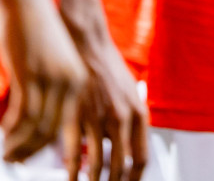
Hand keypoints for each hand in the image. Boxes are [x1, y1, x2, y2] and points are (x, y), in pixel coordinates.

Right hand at [0, 0, 86, 161]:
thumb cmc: (32, 27)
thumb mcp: (47, 61)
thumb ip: (46, 86)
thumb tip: (33, 115)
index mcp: (78, 78)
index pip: (65, 124)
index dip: (47, 144)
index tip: (31, 156)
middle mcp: (70, 80)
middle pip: (51, 130)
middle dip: (31, 150)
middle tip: (13, 160)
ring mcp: (50, 77)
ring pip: (35, 126)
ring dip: (18, 144)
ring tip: (5, 154)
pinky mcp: (29, 72)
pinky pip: (20, 113)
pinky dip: (10, 129)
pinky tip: (0, 135)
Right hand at [63, 34, 148, 180]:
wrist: (88, 46)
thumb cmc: (109, 69)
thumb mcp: (131, 93)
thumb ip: (131, 118)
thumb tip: (128, 145)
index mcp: (139, 113)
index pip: (141, 158)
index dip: (134, 178)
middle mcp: (122, 119)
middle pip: (120, 167)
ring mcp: (99, 119)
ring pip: (96, 164)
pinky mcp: (76, 117)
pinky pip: (74, 154)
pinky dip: (72, 170)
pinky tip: (72, 178)